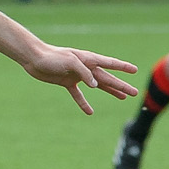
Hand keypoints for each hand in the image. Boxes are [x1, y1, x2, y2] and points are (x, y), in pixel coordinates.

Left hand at [21, 42, 138, 114]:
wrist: (34, 58)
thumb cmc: (52, 56)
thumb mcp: (70, 62)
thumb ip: (84, 72)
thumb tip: (95, 86)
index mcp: (88, 59)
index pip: (110, 63)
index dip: (123, 67)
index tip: (135, 70)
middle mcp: (86, 67)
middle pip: (107, 78)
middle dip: (122, 85)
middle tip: (135, 93)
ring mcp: (77, 75)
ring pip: (98, 86)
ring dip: (110, 91)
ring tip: (122, 98)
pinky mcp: (67, 82)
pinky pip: (78, 95)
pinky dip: (83, 103)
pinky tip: (89, 112)